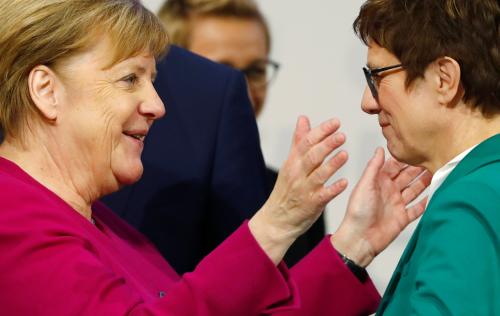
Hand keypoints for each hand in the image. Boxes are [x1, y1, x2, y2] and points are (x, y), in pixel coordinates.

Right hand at [250, 116, 347, 263]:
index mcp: (293, 162)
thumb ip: (298, 141)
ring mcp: (304, 189)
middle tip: (342, 135)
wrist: (277, 219)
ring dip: (332, 164)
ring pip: (319, 174)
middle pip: (313, 156)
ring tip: (345, 154)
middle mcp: (298, 174)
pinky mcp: (311, 204)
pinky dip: (334, 189)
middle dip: (327, 145)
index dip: (321, 131)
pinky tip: (344, 183)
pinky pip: (323, 195)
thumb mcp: (290, 163)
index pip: (306, 142)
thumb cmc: (286, 189)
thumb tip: (303, 118)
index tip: (336, 122)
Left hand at [332, 147, 431, 266]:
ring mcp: (397, 204)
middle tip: (433, 157)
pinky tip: (437, 194)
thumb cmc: (357, 213)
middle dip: (419, 168)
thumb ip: (374, 167)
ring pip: (415, 190)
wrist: (360, 239)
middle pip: (407, 176)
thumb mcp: (365, 185)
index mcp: (379, 182)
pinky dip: (427, 202)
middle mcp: (389, 192)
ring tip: (439, 171)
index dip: (405, 158)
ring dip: (426, 182)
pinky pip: (418, 208)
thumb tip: (380, 149)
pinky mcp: (403, 218)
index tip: (418, 148)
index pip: (395, 166)